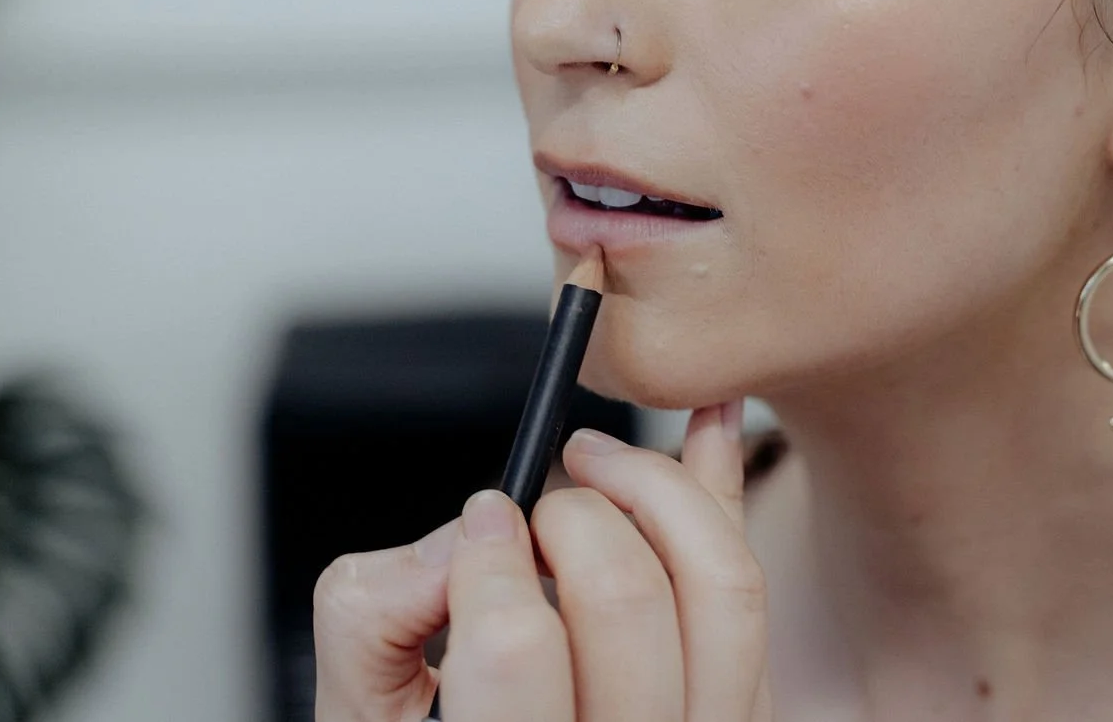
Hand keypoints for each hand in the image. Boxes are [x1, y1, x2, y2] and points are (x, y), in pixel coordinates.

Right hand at [311, 401, 771, 721]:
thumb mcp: (362, 708)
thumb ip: (372, 614)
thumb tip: (463, 531)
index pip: (517, 646)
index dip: (490, 560)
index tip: (478, 526)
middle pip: (626, 600)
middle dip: (569, 518)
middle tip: (530, 515)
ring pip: (720, 586)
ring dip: (657, 488)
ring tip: (595, 459)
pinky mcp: (744, 710)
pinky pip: (749, 586)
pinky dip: (726, 488)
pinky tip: (708, 420)